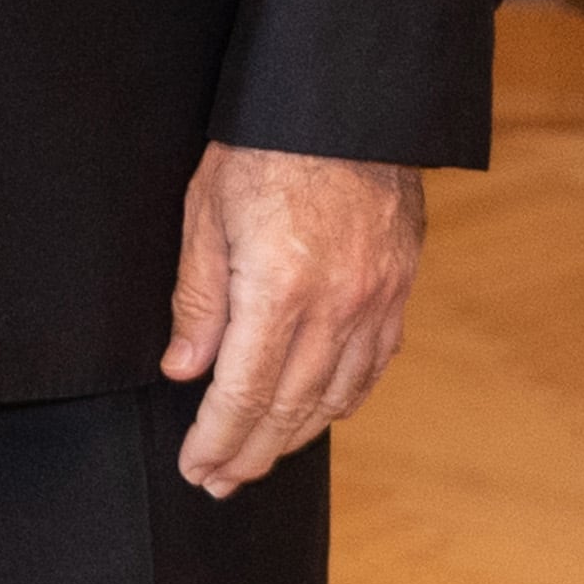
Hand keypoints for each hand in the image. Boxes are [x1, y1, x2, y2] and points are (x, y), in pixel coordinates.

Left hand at [161, 141, 424, 492]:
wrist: (346, 102)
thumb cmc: (263, 146)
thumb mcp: (205, 210)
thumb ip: (198, 297)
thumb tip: (185, 370)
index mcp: (280, 289)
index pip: (244, 393)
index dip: (218, 439)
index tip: (197, 468)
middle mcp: (336, 308)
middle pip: (290, 408)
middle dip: (250, 453)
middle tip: (218, 482)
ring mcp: (375, 303)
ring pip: (335, 397)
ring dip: (294, 438)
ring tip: (257, 458)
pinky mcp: (398, 291)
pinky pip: (371, 368)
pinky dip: (340, 401)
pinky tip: (316, 414)